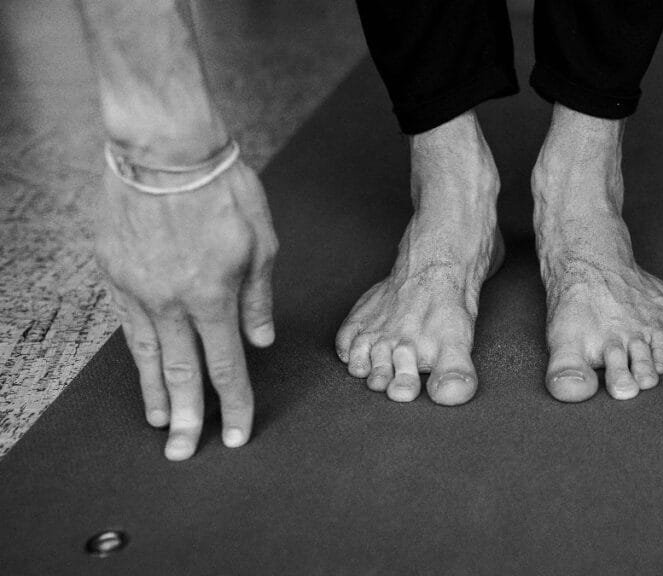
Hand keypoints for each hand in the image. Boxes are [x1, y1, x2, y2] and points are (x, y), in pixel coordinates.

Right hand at [94, 159, 277, 460]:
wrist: (164, 146)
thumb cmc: (223, 187)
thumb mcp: (261, 241)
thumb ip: (259, 298)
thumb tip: (258, 342)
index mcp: (214, 296)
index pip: (226, 367)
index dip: (233, 405)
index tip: (234, 435)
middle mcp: (171, 301)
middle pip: (181, 374)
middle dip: (186, 418)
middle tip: (184, 453)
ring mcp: (136, 288)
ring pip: (147, 355)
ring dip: (154, 394)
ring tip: (158, 423)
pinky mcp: (112, 271)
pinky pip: (126, 323)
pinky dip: (134, 354)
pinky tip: (140, 369)